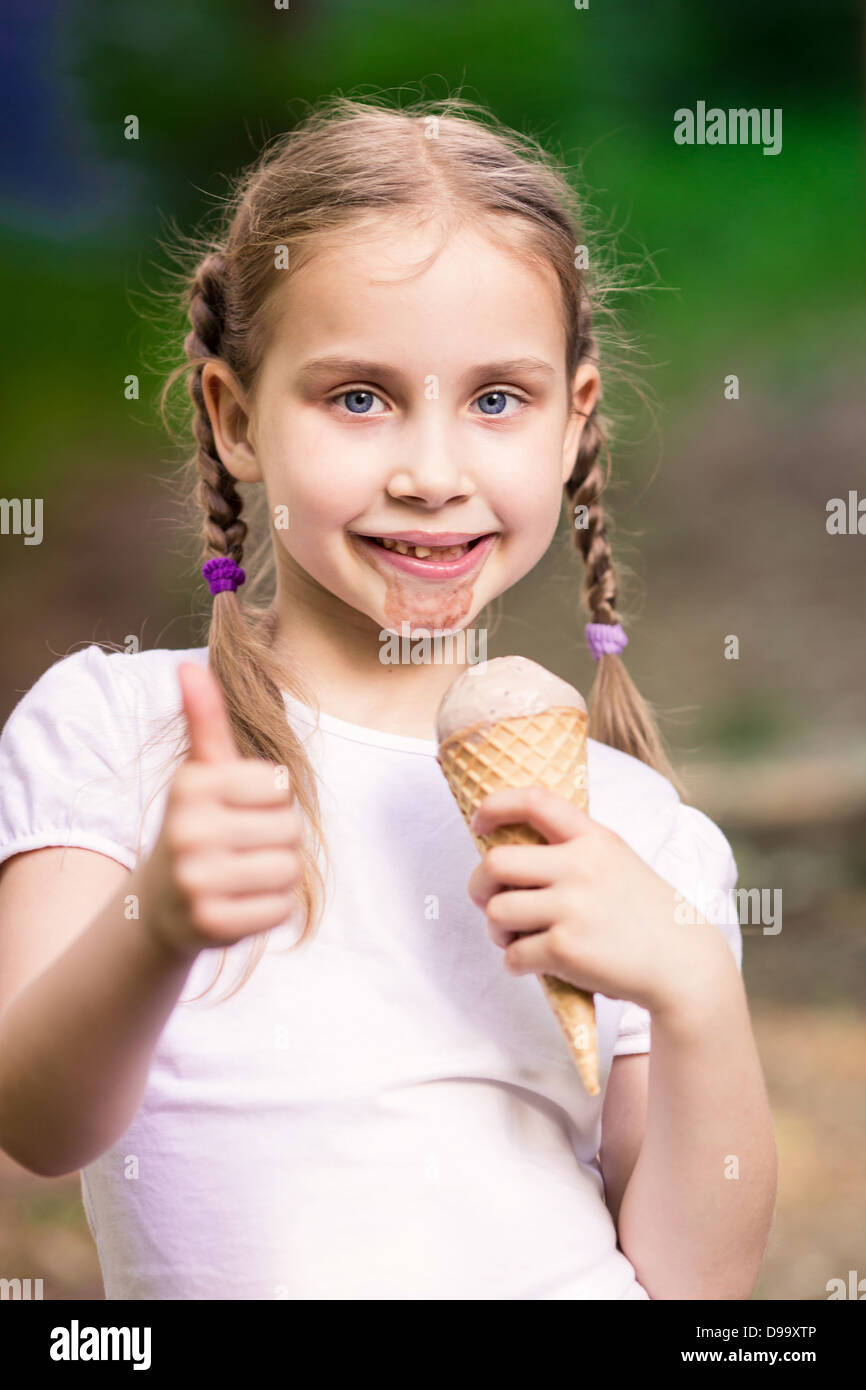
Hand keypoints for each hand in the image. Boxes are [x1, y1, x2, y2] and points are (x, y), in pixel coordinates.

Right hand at [140, 662, 303, 957]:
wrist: (160, 904)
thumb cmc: (197, 826)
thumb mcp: (199, 773)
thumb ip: (204, 720)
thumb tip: (191, 666)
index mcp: (192, 784)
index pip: (280, 786)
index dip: (271, 801)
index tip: (240, 811)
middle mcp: (188, 830)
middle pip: (289, 830)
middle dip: (277, 840)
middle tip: (242, 848)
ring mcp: (196, 879)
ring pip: (287, 870)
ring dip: (276, 876)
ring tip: (242, 874)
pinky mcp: (211, 923)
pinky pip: (278, 909)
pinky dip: (269, 909)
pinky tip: (239, 903)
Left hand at [467, 786, 719, 1015]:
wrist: (683, 963)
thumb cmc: (643, 914)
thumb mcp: (616, 862)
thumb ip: (572, 850)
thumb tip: (506, 854)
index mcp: (593, 839)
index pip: (534, 801)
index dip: (495, 806)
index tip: (478, 823)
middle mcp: (580, 867)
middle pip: (495, 863)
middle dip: (479, 886)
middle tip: (488, 900)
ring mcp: (572, 908)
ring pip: (496, 912)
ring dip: (496, 930)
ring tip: (514, 937)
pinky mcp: (566, 949)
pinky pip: (513, 954)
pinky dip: (516, 963)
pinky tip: (533, 963)